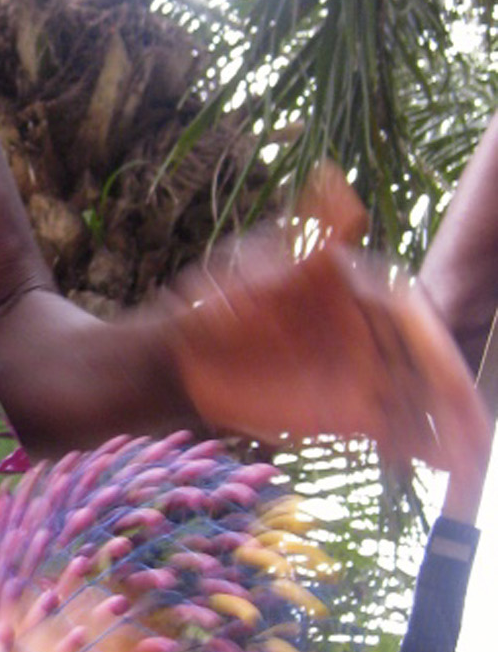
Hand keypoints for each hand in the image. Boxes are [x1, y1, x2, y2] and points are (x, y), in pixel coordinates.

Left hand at [168, 166, 491, 491]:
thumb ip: (308, 236)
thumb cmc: (221, 304)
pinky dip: (420, 447)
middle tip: (476, 444)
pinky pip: (395, 428)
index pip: (415, 323)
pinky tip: (446, 469)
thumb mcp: (262, 268)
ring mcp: (365, 373)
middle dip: (454, 405)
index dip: (438, 356)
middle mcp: (374, 333)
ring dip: (447, 433)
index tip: (454, 388)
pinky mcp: (350, 408)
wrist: (184, 362)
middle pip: (427, 368)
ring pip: (419, 402)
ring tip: (468, 467)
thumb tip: (334, 182)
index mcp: (363, 292)